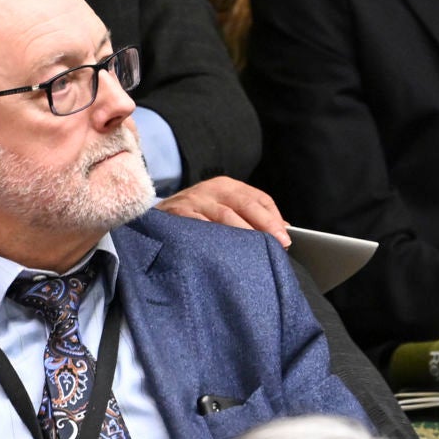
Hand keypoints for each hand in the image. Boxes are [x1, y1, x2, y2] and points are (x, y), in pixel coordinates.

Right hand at [157, 177, 287, 243]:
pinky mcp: (178, 215)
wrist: (153, 217)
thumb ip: (249, 216)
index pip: (258, 197)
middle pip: (245, 204)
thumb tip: (283, 229)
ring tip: (258, 252)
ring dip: (244, 234)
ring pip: (225, 216)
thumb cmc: (195, 216)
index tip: (285, 237)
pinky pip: (200, 227)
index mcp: (226, 186)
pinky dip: (214, 238)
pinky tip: (225, 251)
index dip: (273, 217)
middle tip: (280, 244)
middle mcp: (211, 189)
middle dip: (265, 224)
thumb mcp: (222, 209)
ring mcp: (194, 200)